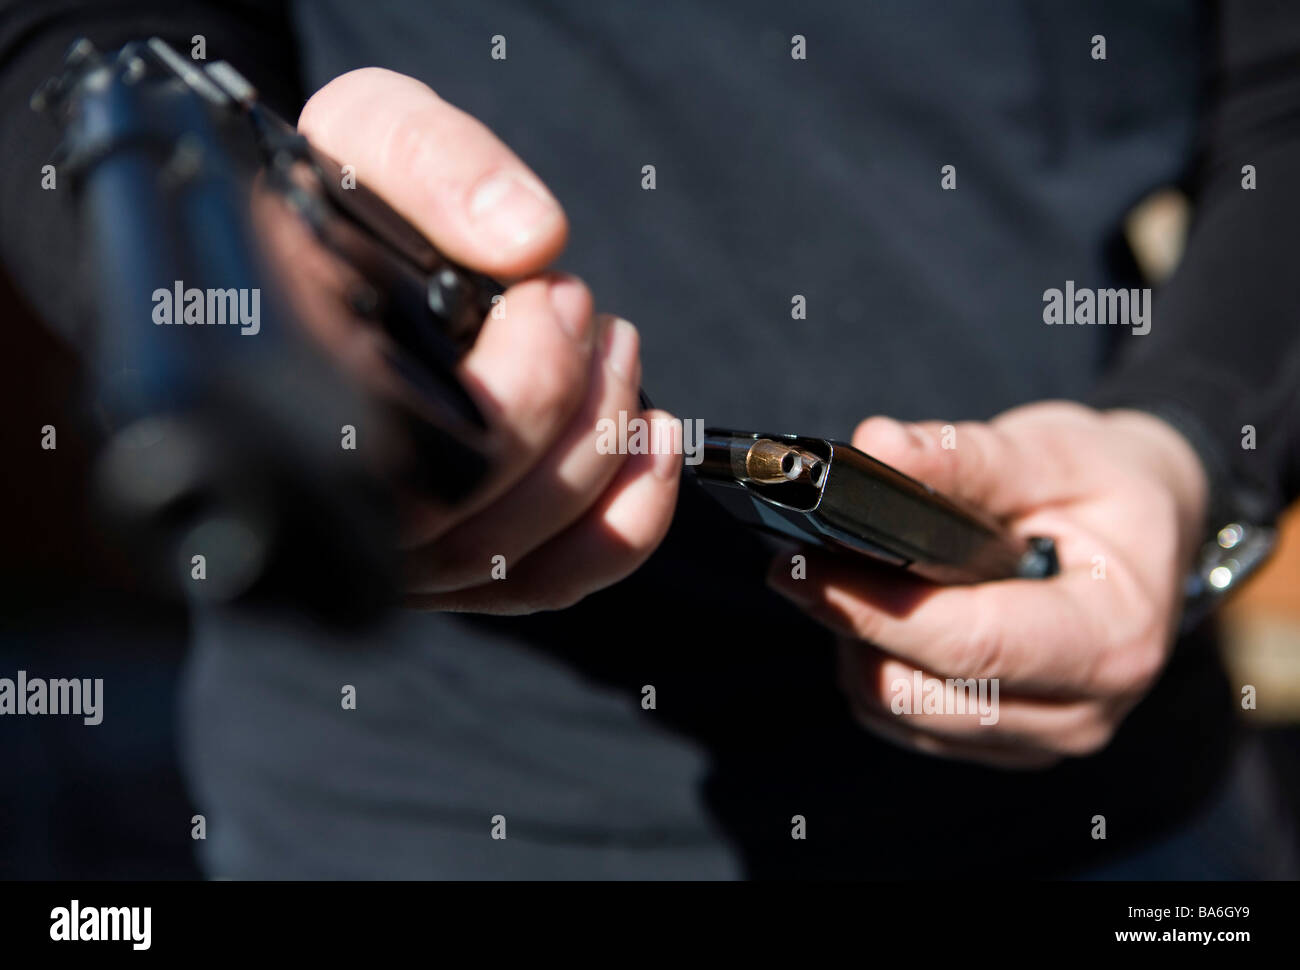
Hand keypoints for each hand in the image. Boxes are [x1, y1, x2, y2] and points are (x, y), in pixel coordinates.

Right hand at [296, 69, 680, 612]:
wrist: (324, 241)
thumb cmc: (339, 196)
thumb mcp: (365, 130)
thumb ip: (431, 158)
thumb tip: (530, 241)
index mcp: (296, 405)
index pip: (424, 464)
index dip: (524, 392)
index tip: (553, 294)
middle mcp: (338, 504)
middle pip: (483, 522)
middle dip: (576, 409)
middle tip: (586, 309)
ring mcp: (394, 549)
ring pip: (519, 560)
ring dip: (605, 451)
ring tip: (617, 350)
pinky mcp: (451, 567)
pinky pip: (546, 585)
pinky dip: (625, 527)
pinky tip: (651, 446)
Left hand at [767, 401, 1207, 767]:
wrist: (1144, 533)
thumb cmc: (1103, 489)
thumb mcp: (1054, 452)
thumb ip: (965, 457)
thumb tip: (875, 446)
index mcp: (1111, 641)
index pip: (972, 645)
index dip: (877, 610)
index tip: (803, 568)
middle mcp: (1080, 711)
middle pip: (922, 695)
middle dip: (851, 628)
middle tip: (801, 563)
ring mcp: (1038, 738)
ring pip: (900, 716)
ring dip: (857, 650)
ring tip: (848, 578)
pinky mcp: (1000, 743)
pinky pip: (904, 724)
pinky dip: (876, 668)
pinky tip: (880, 612)